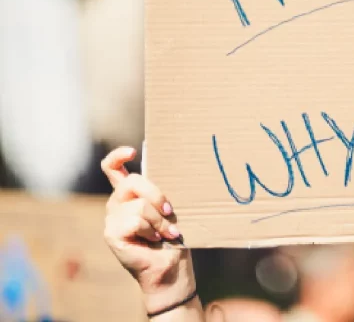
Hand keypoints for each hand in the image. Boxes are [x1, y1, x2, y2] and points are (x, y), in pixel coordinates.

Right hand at [101, 146, 195, 313]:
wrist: (171, 269)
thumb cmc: (174, 238)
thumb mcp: (169, 209)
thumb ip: (162, 191)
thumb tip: (175, 165)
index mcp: (129, 195)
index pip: (112, 169)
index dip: (118, 157)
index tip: (132, 151)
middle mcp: (117, 204)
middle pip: (131, 182)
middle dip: (156, 195)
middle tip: (171, 212)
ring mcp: (111, 219)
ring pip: (138, 205)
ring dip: (159, 220)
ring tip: (167, 232)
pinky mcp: (111, 233)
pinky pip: (134, 220)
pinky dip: (150, 229)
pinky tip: (155, 239)